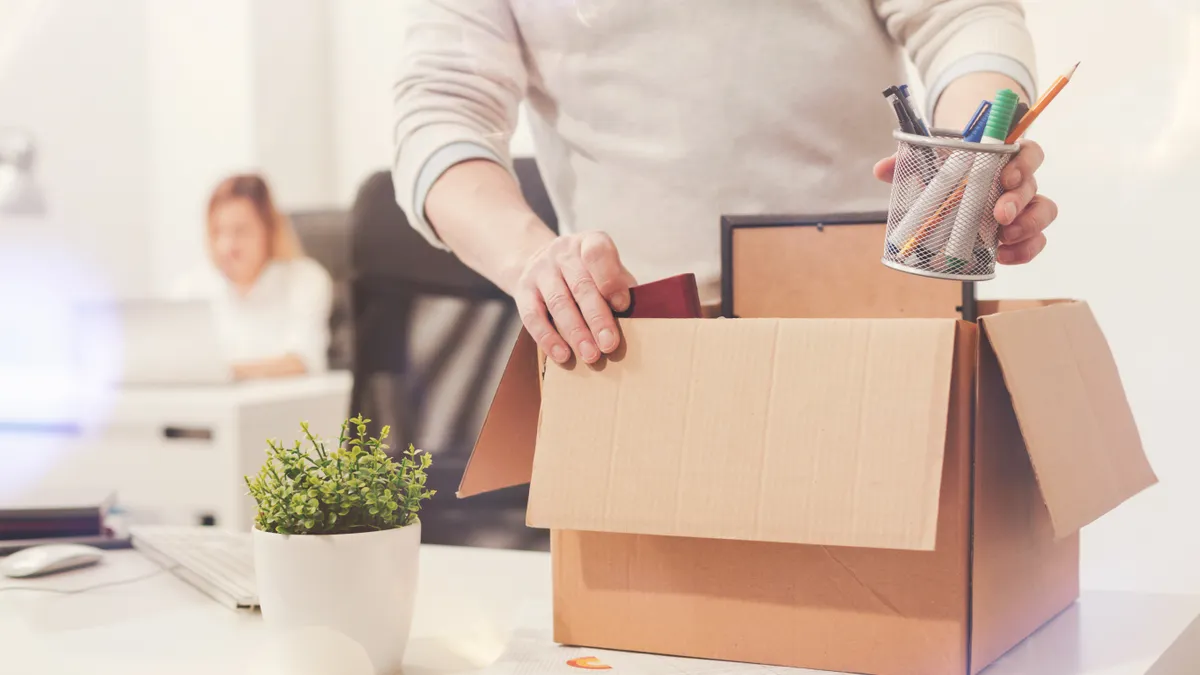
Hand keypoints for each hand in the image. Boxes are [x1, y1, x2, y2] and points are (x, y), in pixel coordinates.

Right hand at [512, 231, 636, 364]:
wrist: (537, 260)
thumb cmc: (585, 272)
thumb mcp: (605, 268)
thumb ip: (620, 285)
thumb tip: (635, 315)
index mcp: (589, 243)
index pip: (598, 253)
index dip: (610, 279)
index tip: (622, 305)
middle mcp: (563, 252)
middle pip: (581, 285)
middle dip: (597, 318)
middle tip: (609, 344)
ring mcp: (540, 269)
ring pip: (559, 302)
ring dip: (576, 332)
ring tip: (591, 355)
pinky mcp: (523, 289)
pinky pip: (533, 316)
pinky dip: (548, 338)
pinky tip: (562, 355)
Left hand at [873, 139, 1057, 264]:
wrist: (953, 188)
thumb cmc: (948, 170)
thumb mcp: (929, 163)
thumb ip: (907, 162)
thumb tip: (882, 170)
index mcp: (1002, 158)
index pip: (1027, 152)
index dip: (1023, 164)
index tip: (1006, 178)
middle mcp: (1018, 181)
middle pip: (1034, 186)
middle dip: (1019, 202)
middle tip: (998, 215)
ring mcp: (1022, 207)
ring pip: (1043, 212)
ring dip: (1027, 227)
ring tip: (1003, 239)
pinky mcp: (1019, 232)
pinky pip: (1034, 241)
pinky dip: (1024, 251)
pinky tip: (1004, 257)